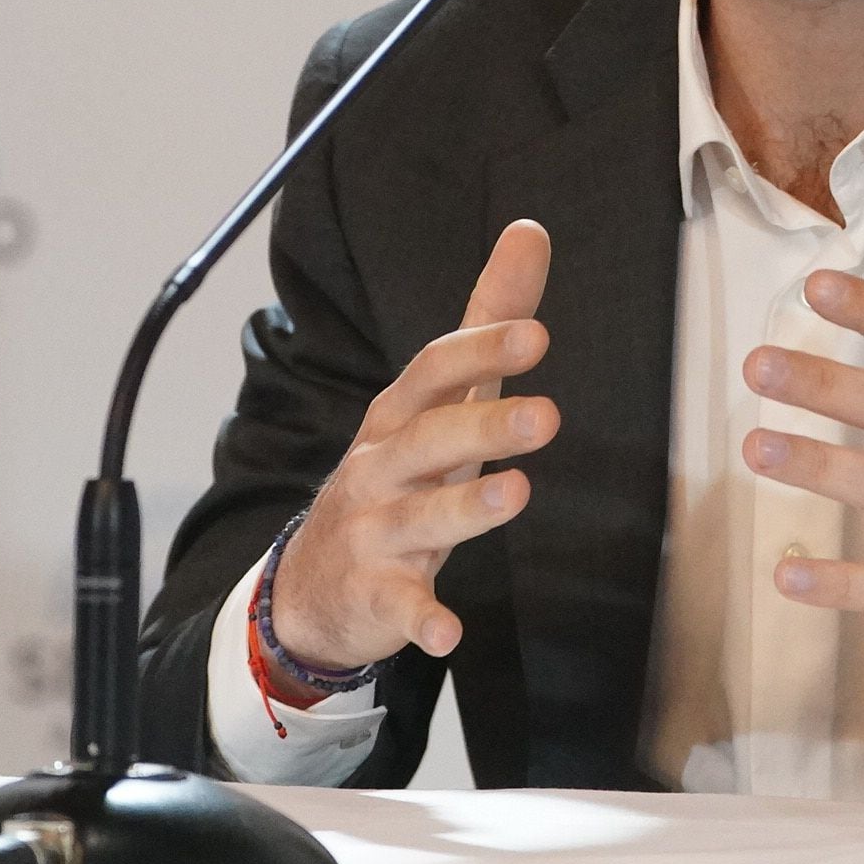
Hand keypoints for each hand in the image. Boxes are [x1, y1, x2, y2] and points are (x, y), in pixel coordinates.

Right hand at [268, 219, 555, 668]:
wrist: (315, 583)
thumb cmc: (397, 475)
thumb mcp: (437, 398)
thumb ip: (486, 320)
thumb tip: (531, 230)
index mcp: (399, 416)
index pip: (433, 373)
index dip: (480, 351)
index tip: (536, 334)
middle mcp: (382, 469)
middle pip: (429, 440)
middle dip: (484, 426)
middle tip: (549, 414)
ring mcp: (374, 534)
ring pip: (419, 519)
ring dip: (464, 508)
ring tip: (515, 493)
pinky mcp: (378, 596)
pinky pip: (400, 609)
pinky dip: (423, 621)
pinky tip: (450, 633)